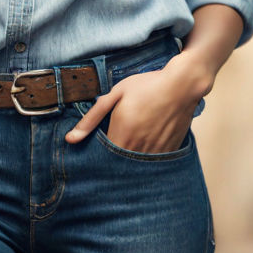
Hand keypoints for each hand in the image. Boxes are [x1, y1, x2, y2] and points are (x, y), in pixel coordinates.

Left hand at [65, 61, 202, 153]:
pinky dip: (146, 160)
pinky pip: (153, 163)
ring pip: (136, 167)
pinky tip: (144, 146)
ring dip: (129, 162)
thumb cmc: (146, 85)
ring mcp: (155, 152)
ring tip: (130, 146)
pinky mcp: (169, 151)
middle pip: (119, 166)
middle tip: (111, 151)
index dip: (96, 159)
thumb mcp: (116, 94)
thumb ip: (92, 117)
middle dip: (112, 164)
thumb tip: (70, 139)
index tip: (93, 156)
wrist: (182, 84)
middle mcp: (139, 148)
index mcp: (122, 135)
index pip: (102, 160)